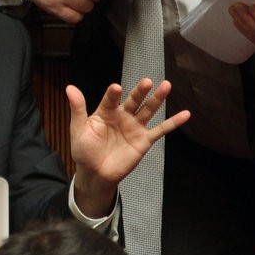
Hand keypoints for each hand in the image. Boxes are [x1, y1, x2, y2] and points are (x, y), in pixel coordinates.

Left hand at [67, 79, 189, 217]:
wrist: (95, 174)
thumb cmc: (84, 150)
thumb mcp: (78, 129)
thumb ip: (77, 109)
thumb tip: (69, 87)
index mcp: (106, 111)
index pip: (111, 99)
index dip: (113, 94)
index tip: (116, 88)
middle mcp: (122, 116)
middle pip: (133, 100)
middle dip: (140, 91)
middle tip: (147, 81)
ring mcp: (134, 127)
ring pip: (148, 110)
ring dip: (157, 99)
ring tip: (166, 85)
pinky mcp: (144, 141)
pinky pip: (160, 130)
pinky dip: (173, 122)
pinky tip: (185, 114)